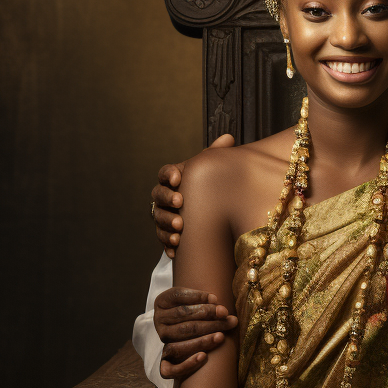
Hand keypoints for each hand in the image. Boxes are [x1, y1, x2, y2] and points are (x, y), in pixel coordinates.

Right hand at [152, 133, 233, 256]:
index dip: (169, 175)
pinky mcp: (167, 233)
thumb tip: (229, 138)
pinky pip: (162, 239)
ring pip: (158, 218)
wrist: (208, 213)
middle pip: (158, 195)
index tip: (178, 178)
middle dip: (168, 199)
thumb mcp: (211, 171)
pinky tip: (175, 249)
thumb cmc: (207, 187)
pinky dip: (167, 243)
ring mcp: (164, 215)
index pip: (165, 173)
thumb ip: (216, 156)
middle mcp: (164, 196)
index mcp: (173, 179)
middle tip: (180, 202)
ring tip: (180, 229)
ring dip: (167, 223)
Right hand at [155, 286, 236, 379]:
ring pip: (179, 339)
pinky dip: (187, 363)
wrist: (189, 336)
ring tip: (221, 336)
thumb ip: (205, 302)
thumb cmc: (198, 314)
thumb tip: (218, 306)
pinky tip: (204, 356)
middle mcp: (159, 321)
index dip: (197, 297)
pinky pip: (170, 367)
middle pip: (182, 316)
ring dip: (202, 339)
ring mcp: (162, 341)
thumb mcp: (197, 302)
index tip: (217, 299)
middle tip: (226, 316)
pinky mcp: (164, 361)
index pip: (178, 296)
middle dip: (207, 315)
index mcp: (163, 302)